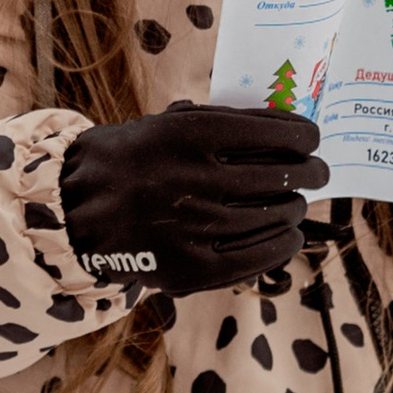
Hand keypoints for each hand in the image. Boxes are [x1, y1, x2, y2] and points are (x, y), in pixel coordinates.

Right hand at [59, 103, 327, 298]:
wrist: (74, 211)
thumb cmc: (130, 159)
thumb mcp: (168, 124)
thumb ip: (221, 125)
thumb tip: (285, 131)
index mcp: (189, 134)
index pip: (273, 133)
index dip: (304, 136)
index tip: (312, 138)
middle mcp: (195, 179)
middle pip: (281, 177)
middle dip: (310, 173)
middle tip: (318, 173)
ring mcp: (193, 227)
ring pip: (274, 217)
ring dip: (295, 208)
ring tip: (297, 204)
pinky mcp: (189, 269)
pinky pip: (255, 258)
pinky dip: (282, 245)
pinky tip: (289, 235)